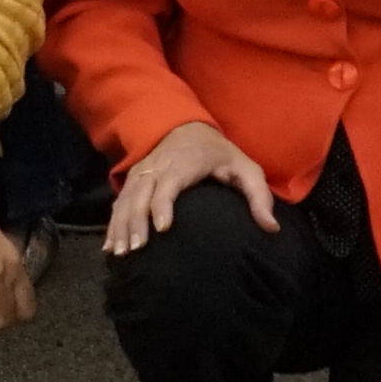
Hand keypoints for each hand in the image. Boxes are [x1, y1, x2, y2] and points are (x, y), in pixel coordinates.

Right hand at [99, 119, 276, 261]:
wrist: (185, 128)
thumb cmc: (219, 154)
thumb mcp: (246, 169)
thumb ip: (259, 197)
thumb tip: (271, 228)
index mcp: (187, 162)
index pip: (171, 182)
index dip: (164, 204)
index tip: (163, 229)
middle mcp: (160, 165)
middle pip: (142, 193)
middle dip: (136, 221)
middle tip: (136, 250)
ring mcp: (143, 172)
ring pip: (127, 199)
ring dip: (121, 225)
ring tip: (121, 253)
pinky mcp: (133, 181)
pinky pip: (119, 202)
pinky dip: (113, 224)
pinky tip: (110, 248)